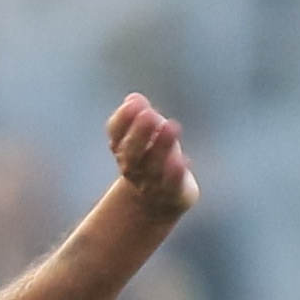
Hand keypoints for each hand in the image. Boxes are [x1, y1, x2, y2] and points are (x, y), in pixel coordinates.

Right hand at [107, 91, 196, 222]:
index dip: (123, 120)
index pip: (116, 134)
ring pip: (153, 166)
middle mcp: (132, 167)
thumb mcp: (145, 136)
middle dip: (139, 133)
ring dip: (161, 147)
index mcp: (122, 149)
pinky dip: (175, 173)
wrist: (156, 202)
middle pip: (132, 152)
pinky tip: (183, 159)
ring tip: (170, 126)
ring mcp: (150, 182)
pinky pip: (171, 184)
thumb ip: (140, 117)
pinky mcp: (172, 193)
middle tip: (149, 114)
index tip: (133, 103)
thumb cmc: (150, 159)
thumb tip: (133, 98)